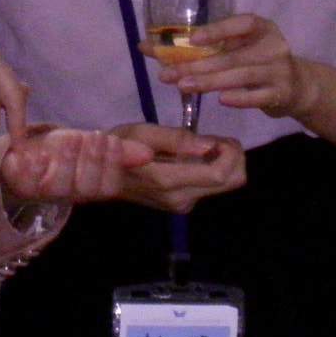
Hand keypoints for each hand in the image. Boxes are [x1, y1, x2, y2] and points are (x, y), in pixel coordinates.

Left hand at [0, 124, 148, 209]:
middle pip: (87, 188)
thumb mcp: (93, 145)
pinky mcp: (23, 185)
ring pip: (60, 187)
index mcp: (91, 187)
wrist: (27, 152)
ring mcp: (45, 192)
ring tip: (71, 140)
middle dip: (93, 161)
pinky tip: (40, 155)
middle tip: (96, 135)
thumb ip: (119, 150)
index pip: (109, 186)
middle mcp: (71, 194)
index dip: (113, 165)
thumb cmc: (65, 150)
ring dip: (67, 162)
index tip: (113, 140)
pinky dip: (34, 170)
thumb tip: (149, 154)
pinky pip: (28, 184)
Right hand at [106, 122, 246, 213]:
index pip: (219, 175)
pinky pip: (211, 187)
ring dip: (225, 162)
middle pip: (232, 183)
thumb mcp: (142, 132)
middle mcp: (180, 197)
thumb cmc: (119, 147)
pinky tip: (196, 156)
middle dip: (235, 157)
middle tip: (219, 139)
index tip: (220, 137)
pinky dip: (214, 169)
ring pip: (225, 185)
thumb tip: (208, 145)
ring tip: (206, 145)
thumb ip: (175, 138)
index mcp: (169, 180)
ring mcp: (182, 204)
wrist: (100, 174)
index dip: (231, 154)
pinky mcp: (182, 205)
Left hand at [166, 12, 321, 119]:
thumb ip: (199, 48)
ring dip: (210, 82)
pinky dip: (240, 99)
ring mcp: (279, 71)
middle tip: (168, 75)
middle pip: (233, 56)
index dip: (219, 29)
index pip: (243, 23)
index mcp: (262, 28)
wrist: (296, 87)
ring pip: (241, 76)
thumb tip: (145, 46)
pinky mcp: (281, 94)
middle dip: (198, 66)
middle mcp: (273, 47)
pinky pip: (258, 97)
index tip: (193, 39)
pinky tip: (220, 100)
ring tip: (183, 86)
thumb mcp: (235, 49)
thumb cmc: (255, 63)